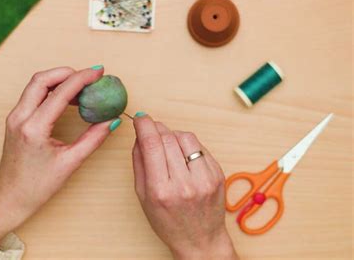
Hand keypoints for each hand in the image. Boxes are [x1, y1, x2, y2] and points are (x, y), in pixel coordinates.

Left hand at [0, 66, 121, 245]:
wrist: (11, 197)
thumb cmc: (37, 185)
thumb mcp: (70, 163)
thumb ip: (93, 139)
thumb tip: (111, 121)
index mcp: (34, 128)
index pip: (60, 93)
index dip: (82, 78)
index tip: (98, 72)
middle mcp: (20, 118)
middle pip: (42, 79)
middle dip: (67, 72)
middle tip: (89, 76)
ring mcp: (14, 117)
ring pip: (35, 84)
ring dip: (58, 80)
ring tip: (81, 88)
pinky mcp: (15, 119)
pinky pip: (32, 95)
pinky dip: (50, 90)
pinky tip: (67, 99)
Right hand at [132, 113, 236, 259]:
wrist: (199, 240)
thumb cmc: (168, 222)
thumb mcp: (143, 196)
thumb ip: (139, 163)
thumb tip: (140, 135)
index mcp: (161, 190)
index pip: (152, 145)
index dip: (144, 126)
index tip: (140, 118)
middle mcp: (185, 184)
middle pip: (168, 138)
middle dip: (157, 128)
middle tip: (151, 130)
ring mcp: (205, 179)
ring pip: (186, 137)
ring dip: (174, 135)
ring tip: (169, 147)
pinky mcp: (218, 175)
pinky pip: (200, 147)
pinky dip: (188, 147)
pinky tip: (184, 158)